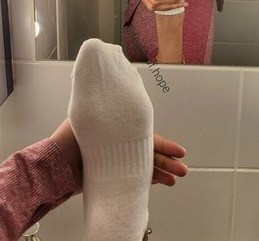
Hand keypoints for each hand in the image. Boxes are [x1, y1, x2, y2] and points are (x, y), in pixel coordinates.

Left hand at [51, 120, 187, 192]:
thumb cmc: (72, 139)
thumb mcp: (96, 119)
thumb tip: (128, 95)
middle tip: (182, 170)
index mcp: (119, 130)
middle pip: (149, 153)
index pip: (147, 137)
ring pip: (144, 167)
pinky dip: (147, 180)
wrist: (56, 165)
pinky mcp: (112, 176)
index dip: (165, 145)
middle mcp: (120, 145)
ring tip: (175, 179)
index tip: (180, 152)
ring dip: (161, 172)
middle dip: (168, 161)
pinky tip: (160, 182)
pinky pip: (134, 177)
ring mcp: (117, 161)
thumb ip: (115, 114)